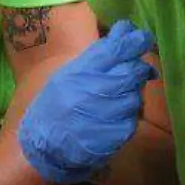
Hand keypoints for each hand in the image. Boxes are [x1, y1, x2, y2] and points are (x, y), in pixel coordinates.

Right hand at [18, 20, 157, 183]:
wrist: (43, 148)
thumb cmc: (51, 108)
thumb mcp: (65, 78)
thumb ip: (92, 61)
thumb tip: (120, 38)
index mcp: (78, 73)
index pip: (113, 50)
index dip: (132, 41)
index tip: (141, 36)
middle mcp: (93, 90)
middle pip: (130, 71)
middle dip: (138, 67)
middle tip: (139, 68)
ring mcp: (107, 114)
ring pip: (135, 95)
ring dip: (133, 92)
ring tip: (119, 96)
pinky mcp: (117, 134)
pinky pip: (132, 117)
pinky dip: (128, 114)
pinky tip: (115, 116)